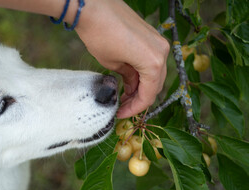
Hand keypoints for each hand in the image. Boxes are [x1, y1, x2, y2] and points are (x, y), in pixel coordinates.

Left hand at [75, 0, 169, 117]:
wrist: (93, 6)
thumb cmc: (99, 34)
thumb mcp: (111, 64)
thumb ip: (127, 78)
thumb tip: (132, 86)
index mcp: (153, 61)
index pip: (148, 94)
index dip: (135, 108)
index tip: (122, 114)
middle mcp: (161, 52)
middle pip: (155, 85)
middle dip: (139, 99)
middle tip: (122, 107)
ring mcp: (158, 42)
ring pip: (154, 73)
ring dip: (141, 87)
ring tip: (124, 96)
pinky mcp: (151, 37)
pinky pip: (151, 61)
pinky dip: (141, 73)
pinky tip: (128, 81)